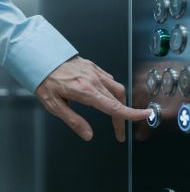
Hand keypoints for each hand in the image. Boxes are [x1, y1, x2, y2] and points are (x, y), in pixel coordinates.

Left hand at [36, 56, 150, 141]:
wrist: (41, 56)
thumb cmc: (45, 81)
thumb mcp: (55, 106)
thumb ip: (74, 121)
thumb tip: (88, 135)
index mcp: (86, 92)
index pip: (114, 106)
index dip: (131, 114)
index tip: (145, 116)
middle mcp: (94, 81)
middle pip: (119, 100)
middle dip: (123, 116)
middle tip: (118, 130)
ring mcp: (95, 72)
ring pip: (117, 88)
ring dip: (120, 103)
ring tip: (115, 115)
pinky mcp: (94, 67)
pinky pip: (109, 80)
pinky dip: (113, 91)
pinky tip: (107, 96)